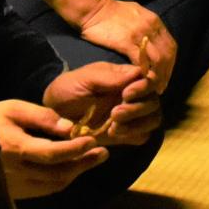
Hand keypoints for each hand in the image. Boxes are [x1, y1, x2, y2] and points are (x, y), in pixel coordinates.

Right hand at [0, 100, 105, 198]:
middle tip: (102, 152)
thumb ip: (41, 117)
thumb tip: (69, 127)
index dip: (76, 149)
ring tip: (91, 159)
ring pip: (54, 185)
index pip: (55, 154)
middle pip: (60, 174)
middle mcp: (20, 172)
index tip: (93, 140)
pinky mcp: (15, 193)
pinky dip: (61, 180)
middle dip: (84, 163)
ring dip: (76, 173)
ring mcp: (17, 186)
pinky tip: (70, 169)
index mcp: (18, 150)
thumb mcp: (11, 109)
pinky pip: (44, 190)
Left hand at [44, 61, 160, 146]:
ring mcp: (132, 115)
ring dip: (137, 123)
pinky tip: (113, 134)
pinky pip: (143, 135)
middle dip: (137, 108)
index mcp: (126, 78)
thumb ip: (110, 78)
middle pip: (153, 101)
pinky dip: (134, 135)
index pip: (149, 79)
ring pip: (153, 118)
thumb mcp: (85, 79)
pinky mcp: (128, 133)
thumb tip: (138, 73)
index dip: (143, 87)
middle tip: (115, 113)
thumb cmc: (69, 89)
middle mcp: (134, 96)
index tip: (126, 94)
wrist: (55, 113)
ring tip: (113, 126)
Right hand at [77, 0, 174, 93]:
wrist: (93, 9)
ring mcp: (140, 34)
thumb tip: (152, 41)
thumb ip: (147, 27)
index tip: (166, 75)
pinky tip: (140, 80)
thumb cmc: (112, 12)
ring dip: (157, 76)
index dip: (171, 63)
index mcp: (155, 21)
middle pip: (167, 54)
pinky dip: (143, 72)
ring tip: (152, 88)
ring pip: (157, 59)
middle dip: (166, 73)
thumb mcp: (137, 14)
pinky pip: (140, 60)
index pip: (171, 46)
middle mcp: (151, 27)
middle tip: (160, 87)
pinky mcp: (126, 41)